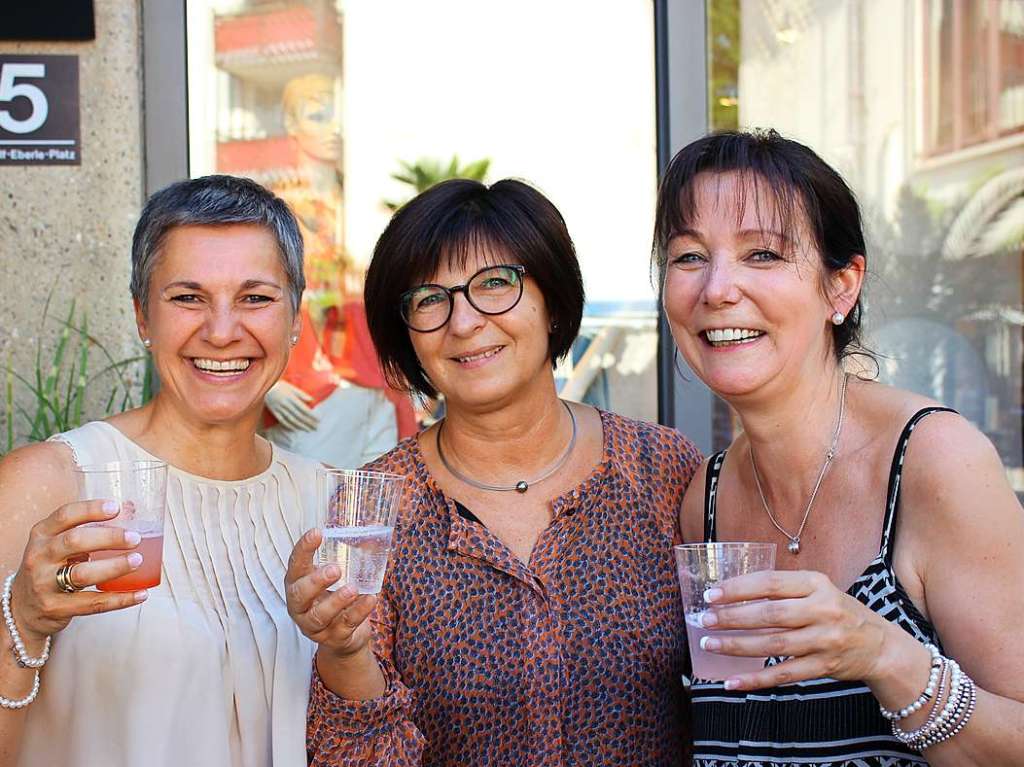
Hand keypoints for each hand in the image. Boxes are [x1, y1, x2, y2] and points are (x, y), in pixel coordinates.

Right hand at [12, 500, 149, 644]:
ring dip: (114, 567)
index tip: (116, 508)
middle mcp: (40, 557)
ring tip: (138, 561)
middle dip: (109, 538)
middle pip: (75, 541)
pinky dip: (120, 599)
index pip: (65, 516)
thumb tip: (132, 510)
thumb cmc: (50, 567)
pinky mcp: (56, 608)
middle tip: (135, 538)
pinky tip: (141, 594)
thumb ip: (89, 529)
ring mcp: (45, 584)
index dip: (91, 509)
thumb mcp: (58, 544)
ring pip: (82, 574)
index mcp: (42, 535)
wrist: (23, 608)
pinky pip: (93, 603)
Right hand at [265, 381, 319, 431]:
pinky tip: (295, 429)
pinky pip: (282, 420)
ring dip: (300, 426)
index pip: (303, 409)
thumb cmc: (280, 386)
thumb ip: (302, 394)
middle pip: (299, 416)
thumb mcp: (292, 387)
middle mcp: (286, 404)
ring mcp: (280, 409)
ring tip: (308, 430)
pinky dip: (289, 426)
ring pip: (291, 419)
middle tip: (315, 428)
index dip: (311, 415)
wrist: (265, 387)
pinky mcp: (274, 412)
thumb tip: (312, 400)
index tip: (318, 420)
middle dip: (308, 422)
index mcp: (291, 398)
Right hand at [285, 528, 376, 658]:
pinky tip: (370, 599)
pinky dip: (359, 612)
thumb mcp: (336, 577)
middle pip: (299, 595)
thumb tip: (374, 530)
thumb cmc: (335, 597)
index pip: (295, 565)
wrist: (343, 636)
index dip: (303, 549)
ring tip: (353, 588)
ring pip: (319, 616)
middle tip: (335, 569)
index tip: (317, 533)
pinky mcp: (334, 638)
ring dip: (336, 601)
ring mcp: (315, 625)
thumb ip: (350, 555)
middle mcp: (301, 606)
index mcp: (298, 584)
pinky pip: (345, 626)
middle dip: (316, 581)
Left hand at [697, 569, 890, 689]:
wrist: (880, 645)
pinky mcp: (825, 667)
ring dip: (737, 646)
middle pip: (770, 614)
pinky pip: (784, 675)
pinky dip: (756, 679)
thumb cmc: (837, 612)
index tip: (711, 594)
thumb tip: (731, 593)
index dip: (738, 588)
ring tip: (710, 644)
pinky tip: (732, 681)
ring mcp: (825, 640)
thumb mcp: (818, 590)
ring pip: (773, 644)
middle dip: (733, 618)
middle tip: (705, 620)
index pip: (771, 582)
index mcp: (817, 583)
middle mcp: (823, 610)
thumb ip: (783, 590)